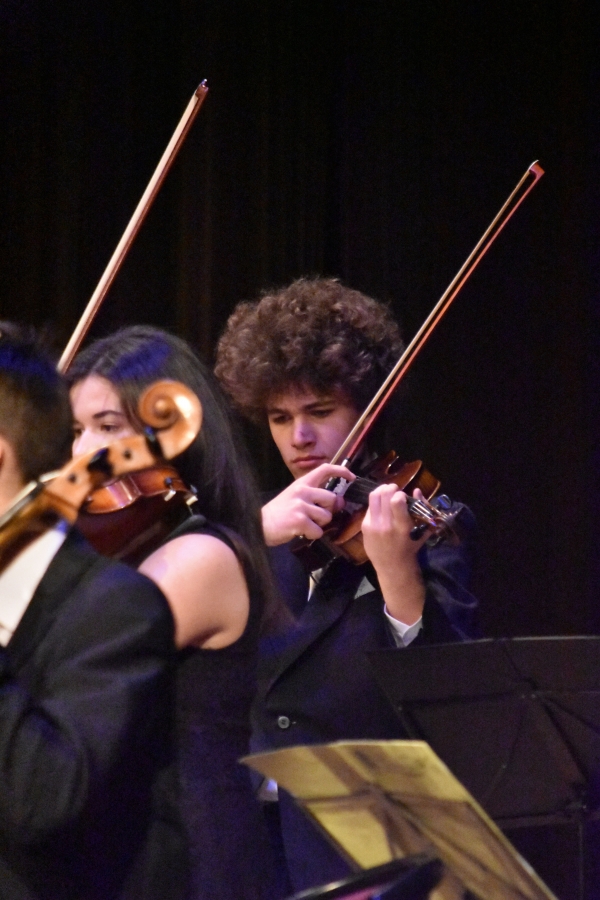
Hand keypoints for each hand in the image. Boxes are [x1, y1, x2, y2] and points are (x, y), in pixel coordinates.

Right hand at [261, 463, 353, 545]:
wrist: (259, 524)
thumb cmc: (279, 512)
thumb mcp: (295, 497)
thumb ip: (316, 497)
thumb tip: (340, 502)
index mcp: (302, 483)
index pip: (324, 469)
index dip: (341, 471)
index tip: (351, 477)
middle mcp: (302, 491)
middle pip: (332, 499)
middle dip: (328, 511)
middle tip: (315, 517)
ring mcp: (301, 505)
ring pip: (326, 517)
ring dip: (319, 525)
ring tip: (305, 524)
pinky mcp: (299, 521)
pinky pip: (318, 531)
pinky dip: (312, 535)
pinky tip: (300, 532)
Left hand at [362, 484, 428, 624]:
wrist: (392, 567)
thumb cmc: (411, 548)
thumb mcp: (421, 531)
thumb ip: (421, 510)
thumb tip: (416, 490)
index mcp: (402, 527)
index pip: (396, 501)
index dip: (400, 494)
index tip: (403, 496)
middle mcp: (386, 525)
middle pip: (383, 494)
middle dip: (390, 488)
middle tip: (395, 490)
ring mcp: (373, 526)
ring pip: (373, 497)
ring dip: (381, 491)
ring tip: (387, 493)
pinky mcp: (364, 527)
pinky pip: (369, 507)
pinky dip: (375, 503)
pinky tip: (381, 507)